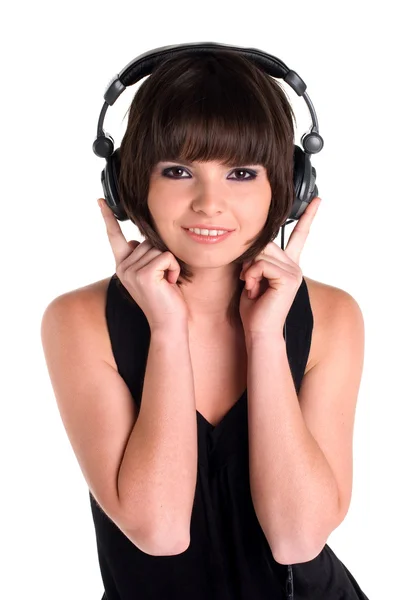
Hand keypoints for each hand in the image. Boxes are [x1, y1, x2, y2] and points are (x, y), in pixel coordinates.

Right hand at [98, 198, 188, 329]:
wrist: (168, 324)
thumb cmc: (164, 299)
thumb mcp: (151, 274)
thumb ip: (141, 257)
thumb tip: (133, 240)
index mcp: (122, 266)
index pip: (114, 237)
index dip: (108, 218)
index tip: (100, 201)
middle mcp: (123, 267)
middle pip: (147, 241)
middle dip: (162, 257)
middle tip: (163, 279)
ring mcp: (132, 271)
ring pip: (158, 249)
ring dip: (169, 264)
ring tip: (166, 283)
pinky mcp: (144, 275)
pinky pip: (166, 256)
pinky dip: (174, 269)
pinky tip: (170, 283)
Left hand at [239, 196, 321, 337]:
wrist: (260, 332)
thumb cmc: (253, 310)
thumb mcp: (252, 277)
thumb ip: (256, 259)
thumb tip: (252, 243)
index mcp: (288, 265)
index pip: (300, 236)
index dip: (308, 217)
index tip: (317, 200)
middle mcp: (294, 266)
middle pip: (266, 243)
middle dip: (249, 260)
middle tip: (247, 281)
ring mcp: (294, 272)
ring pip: (261, 253)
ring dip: (248, 270)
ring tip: (250, 288)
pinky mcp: (289, 278)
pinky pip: (261, 264)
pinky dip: (251, 276)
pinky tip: (253, 289)